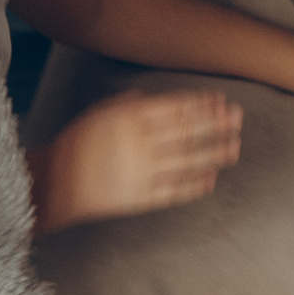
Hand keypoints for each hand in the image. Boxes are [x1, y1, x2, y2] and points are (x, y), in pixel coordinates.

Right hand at [34, 89, 242, 230]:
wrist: (55, 183)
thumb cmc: (79, 144)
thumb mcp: (100, 113)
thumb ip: (131, 103)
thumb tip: (161, 97)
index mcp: (128, 120)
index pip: (175, 108)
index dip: (202, 104)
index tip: (222, 101)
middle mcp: (138, 144)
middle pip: (188, 132)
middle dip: (217, 124)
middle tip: (238, 119)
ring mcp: (141, 172)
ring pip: (188, 161)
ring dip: (215, 153)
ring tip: (235, 148)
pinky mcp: (140, 197)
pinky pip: (175, 190)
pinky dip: (195, 184)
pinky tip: (211, 178)